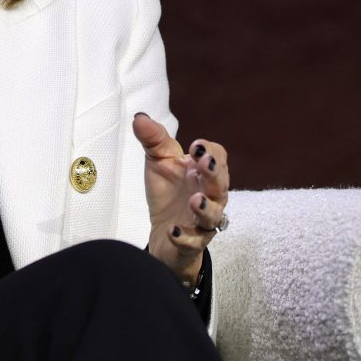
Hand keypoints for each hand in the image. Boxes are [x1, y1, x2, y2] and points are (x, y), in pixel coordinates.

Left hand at [135, 113, 228, 282]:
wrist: (163, 233)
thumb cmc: (168, 192)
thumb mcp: (159, 163)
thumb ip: (153, 140)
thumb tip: (140, 117)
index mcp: (203, 173)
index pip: (217, 157)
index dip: (209, 151)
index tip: (195, 146)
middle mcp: (210, 196)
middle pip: (221, 184)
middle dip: (214, 173)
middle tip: (204, 163)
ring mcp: (203, 221)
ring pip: (214, 216)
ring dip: (206, 208)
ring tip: (194, 200)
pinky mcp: (192, 243)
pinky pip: (193, 242)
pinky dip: (185, 237)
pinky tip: (173, 230)